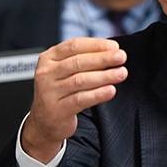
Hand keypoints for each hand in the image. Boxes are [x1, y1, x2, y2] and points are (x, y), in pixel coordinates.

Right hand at [21, 38, 126, 162]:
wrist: (44, 121)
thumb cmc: (59, 92)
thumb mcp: (64, 72)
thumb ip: (82, 60)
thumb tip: (110, 52)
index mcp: (49, 58)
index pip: (74, 46)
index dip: (96, 45)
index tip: (114, 47)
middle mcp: (47, 73)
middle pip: (78, 62)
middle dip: (103, 58)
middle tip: (121, 57)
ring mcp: (50, 92)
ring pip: (80, 80)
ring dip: (104, 76)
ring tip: (121, 73)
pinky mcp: (58, 109)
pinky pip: (81, 99)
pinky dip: (98, 94)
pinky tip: (110, 90)